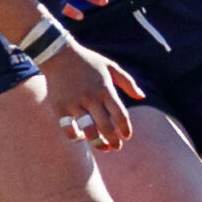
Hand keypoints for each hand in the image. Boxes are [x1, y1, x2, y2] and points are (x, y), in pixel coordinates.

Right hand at [38, 36, 141, 150]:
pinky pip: (68, 129)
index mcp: (106, 89)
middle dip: (114, 141)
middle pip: (106, 127)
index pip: (121, 115)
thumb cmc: (88, 61)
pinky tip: (81, 138)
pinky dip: (75, 137)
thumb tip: (142, 96)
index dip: (125, 129)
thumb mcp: (110, 66)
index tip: (127, 136)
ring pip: (89, 130)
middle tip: (117, 147)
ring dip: (97, 143)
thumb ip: (127, 82)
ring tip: (103, 147)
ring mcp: (75, 103)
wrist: (59, 54)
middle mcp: (92, 98)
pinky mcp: (60, 107)